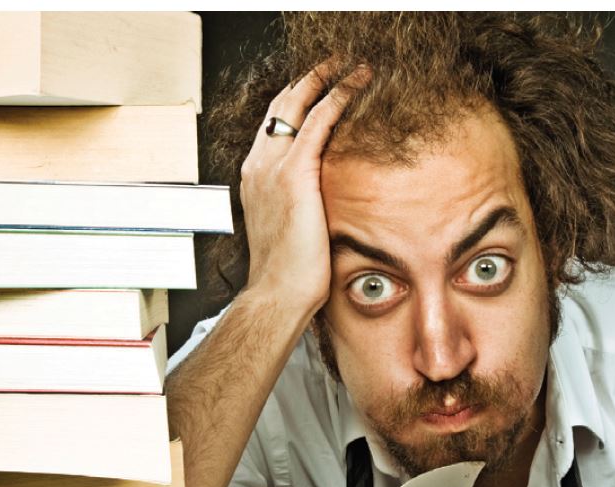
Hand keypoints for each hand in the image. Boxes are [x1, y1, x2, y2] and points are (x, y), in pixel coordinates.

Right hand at [238, 63, 370, 313]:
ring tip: (353, 66)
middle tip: (336, 63)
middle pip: (282, 105)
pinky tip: (360, 85)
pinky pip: (320, 120)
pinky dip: (340, 96)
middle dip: (308, 79)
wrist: (276, 295)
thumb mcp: (291, 232)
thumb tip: (323, 211)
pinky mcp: (295, 174)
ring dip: (327, 78)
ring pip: (299, 103)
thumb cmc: (288, 276)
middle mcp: (258, 165)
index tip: (317, 88)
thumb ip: (301, 210)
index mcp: (255, 178)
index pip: (274, 126)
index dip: (295, 102)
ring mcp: (273, 167)